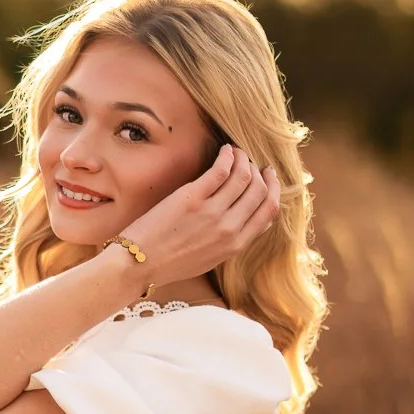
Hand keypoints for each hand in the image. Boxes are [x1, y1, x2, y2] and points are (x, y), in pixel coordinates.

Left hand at [123, 144, 280, 288]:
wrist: (141, 263)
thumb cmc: (173, 262)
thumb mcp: (213, 258)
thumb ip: (235, 241)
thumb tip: (258, 222)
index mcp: (236, 245)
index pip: (269, 211)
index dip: (273, 189)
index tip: (269, 178)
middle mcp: (228, 228)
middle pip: (259, 191)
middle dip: (260, 172)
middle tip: (254, 163)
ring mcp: (212, 212)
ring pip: (243, 176)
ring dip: (244, 159)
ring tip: (237, 152)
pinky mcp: (192, 197)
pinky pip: (220, 169)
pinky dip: (227, 156)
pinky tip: (224, 151)